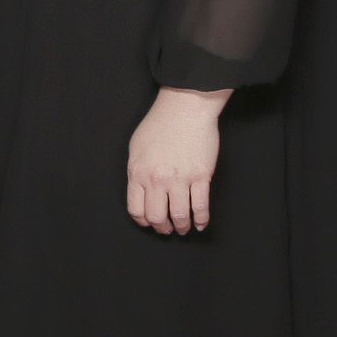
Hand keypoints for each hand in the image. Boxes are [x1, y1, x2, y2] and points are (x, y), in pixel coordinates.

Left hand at [126, 87, 229, 233]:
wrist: (185, 107)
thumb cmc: (160, 123)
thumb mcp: (136, 147)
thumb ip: (136, 171)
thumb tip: (140, 192)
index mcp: (138, 173)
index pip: (136, 209)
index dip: (143, 221)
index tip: (150, 222)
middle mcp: (157, 180)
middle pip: (157, 217)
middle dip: (162, 228)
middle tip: (168, 229)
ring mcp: (180, 179)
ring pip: (179, 215)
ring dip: (182, 226)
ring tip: (184, 228)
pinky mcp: (201, 176)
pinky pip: (200, 206)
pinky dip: (201, 219)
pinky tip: (200, 224)